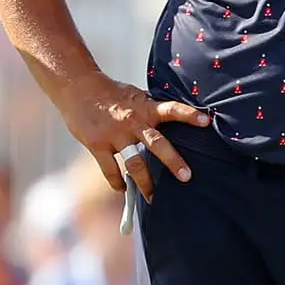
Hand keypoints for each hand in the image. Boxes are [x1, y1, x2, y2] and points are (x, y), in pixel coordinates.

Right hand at [55, 73, 209, 200]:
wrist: (77, 86)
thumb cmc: (109, 92)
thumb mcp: (134, 96)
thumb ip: (150, 110)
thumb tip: (171, 122)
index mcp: (144, 107)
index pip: (171, 109)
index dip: (189, 115)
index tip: (207, 122)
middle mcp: (132, 121)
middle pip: (156, 143)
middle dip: (173, 161)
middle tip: (187, 176)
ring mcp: (114, 134)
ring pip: (134, 163)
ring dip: (145, 183)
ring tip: (152, 198)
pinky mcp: (97, 144)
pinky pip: (110, 170)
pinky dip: (117, 182)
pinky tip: (123, 189)